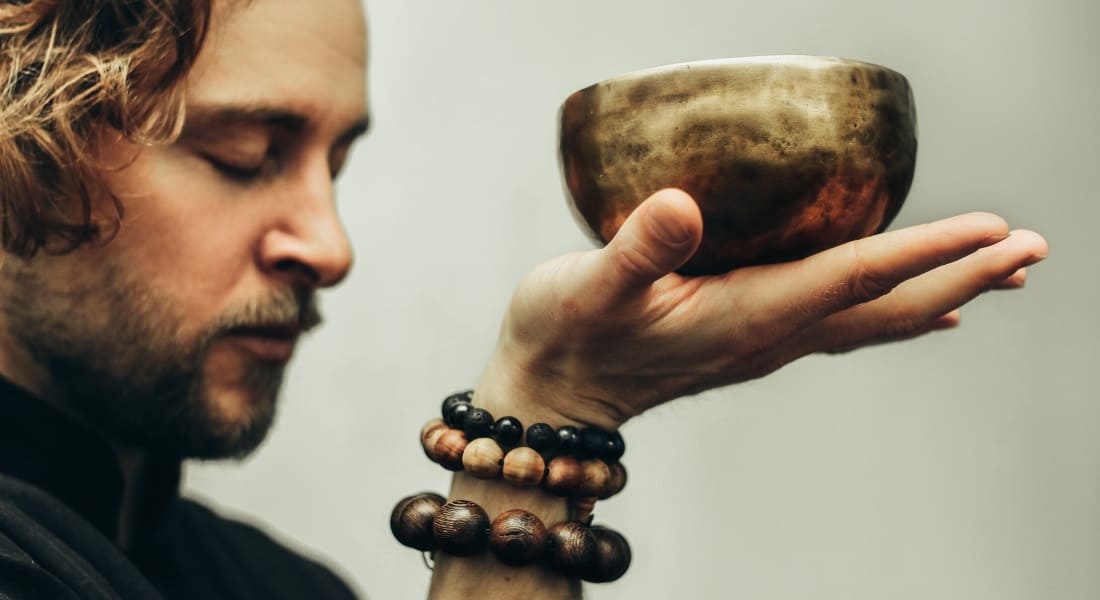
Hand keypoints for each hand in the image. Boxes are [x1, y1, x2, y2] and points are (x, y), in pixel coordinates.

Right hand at [476, 188, 1047, 428]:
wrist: (551, 396)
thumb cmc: (565, 337)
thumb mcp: (589, 288)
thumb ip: (637, 251)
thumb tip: (680, 204)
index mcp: (745, 317)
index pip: (854, 278)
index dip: (926, 252)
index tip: (995, 232)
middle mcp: (770, 335)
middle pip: (888, 308)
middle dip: (964, 278)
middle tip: (1033, 253)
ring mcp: (766, 342)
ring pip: (875, 320)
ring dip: (943, 294)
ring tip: (1000, 276)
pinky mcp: (751, 337)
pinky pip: (845, 325)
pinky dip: (896, 308)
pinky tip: (921, 308)